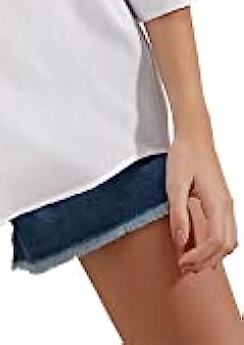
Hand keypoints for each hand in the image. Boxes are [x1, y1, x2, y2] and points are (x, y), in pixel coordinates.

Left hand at [166, 133, 238, 274]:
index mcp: (218, 203)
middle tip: (185, 267)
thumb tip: (180, 243)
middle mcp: (227, 206)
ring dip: (213, 255)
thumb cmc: (184, 155)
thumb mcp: (174, 184)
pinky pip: (226, 231)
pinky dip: (216, 244)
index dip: (200, 257)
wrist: (194, 136)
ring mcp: (227, 204)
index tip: (182, 262)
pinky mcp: (222, 202)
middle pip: (226, 246)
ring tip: (191, 260)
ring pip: (230, 240)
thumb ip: (178, 214)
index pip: (216, 242)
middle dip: (207, 261)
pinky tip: (200, 246)